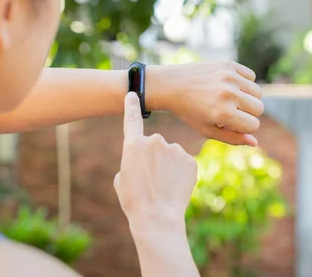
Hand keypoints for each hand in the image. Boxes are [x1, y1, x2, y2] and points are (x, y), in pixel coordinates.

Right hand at [114, 92, 197, 226]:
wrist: (157, 217)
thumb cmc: (134, 202)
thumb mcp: (121, 179)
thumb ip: (131, 162)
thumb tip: (140, 160)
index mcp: (133, 145)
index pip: (131, 119)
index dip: (131, 105)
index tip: (132, 93)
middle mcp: (155, 141)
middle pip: (155, 145)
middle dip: (155, 158)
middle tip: (152, 180)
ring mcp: (174, 149)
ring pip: (171, 154)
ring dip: (169, 166)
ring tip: (164, 187)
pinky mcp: (190, 159)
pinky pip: (184, 163)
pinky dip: (181, 173)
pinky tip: (176, 187)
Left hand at [147, 62, 263, 146]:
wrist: (170, 85)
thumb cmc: (189, 111)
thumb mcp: (207, 130)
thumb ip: (232, 138)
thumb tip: (255, 142)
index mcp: (223, 114)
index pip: (254, 125)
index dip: (244, 127)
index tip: (231, 123)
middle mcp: (228, 94)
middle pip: (259, 108)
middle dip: (248, 113)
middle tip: (230, 111)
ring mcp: (229, 78)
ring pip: (257, 92)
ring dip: (247, 97)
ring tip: (230, 99)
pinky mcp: (228, 65)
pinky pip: (251, 76)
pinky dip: (244, 82)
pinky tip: (229, 85)